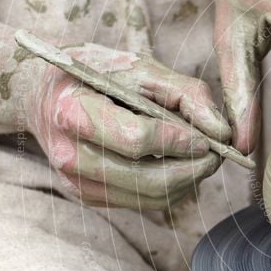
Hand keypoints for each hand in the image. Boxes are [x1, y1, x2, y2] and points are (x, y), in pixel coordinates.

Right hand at [26, 43, 230, 208]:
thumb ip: (187, 94)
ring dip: (187, 181)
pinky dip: (170, 187)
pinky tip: (179, 164)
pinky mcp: (90, 197)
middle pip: (146, 179)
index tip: (207, 137)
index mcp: (74, 113)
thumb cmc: (98, 74)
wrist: (48, 96)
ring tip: (202, 157)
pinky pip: (143, 202)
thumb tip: (222, 132)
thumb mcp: (142, 68)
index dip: (178, 141)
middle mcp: (70, 156)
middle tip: (217, 153)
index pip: (136, 140)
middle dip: (192, 169)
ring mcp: (77, 183)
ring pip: (150, 198)